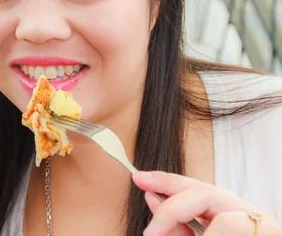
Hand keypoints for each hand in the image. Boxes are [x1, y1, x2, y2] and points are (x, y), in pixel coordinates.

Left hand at [132, 171, 281, 235]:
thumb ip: (177, 225)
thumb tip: (151, 198)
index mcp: (229, 211)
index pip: (196, 188)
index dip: (166, 181)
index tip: (139, 178)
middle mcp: (248, 213)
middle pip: (206, 193)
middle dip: (172, 207)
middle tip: (149, 232)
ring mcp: (264, 225)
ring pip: (223, 219)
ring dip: (193, 228)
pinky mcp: (270, 234)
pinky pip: (229, 228)